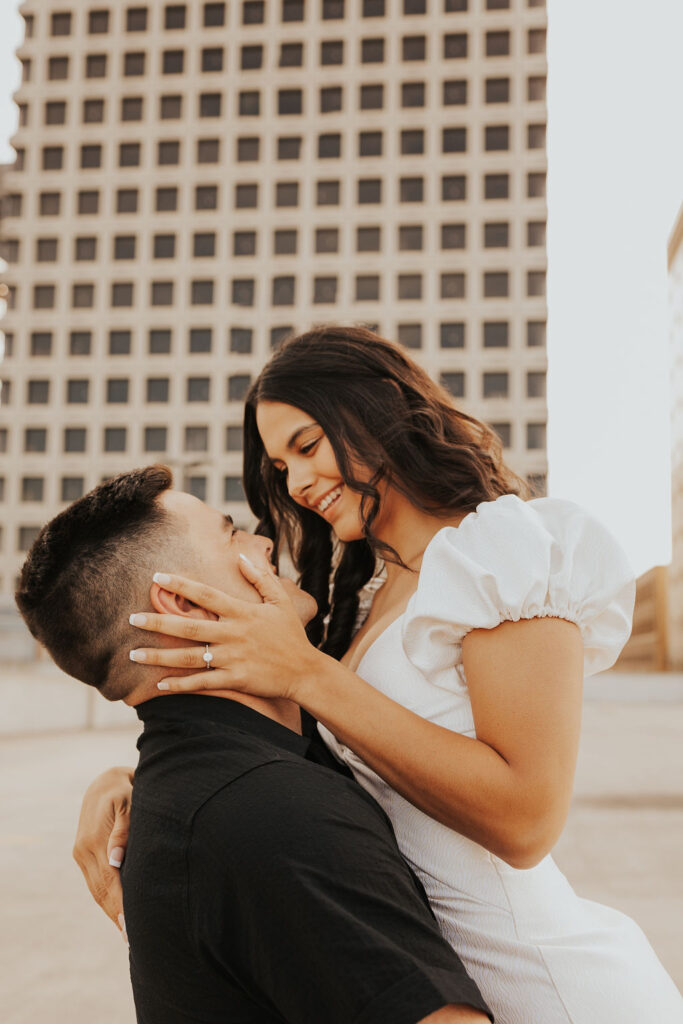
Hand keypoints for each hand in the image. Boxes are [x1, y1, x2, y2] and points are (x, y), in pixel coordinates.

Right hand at [73, 766, 132, 934]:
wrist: (106, 781)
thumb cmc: (125, 790)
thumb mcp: (128, 801)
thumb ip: (124, 828)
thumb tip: (116, 858)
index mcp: (94, 841)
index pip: (108, 881)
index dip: (120, 904)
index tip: (131, 925)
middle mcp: (84, 851)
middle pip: (100, 891)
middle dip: (116, 914)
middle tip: (133, 938)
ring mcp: (81, 854)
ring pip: (96, 890)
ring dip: (110, 911)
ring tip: (127, 933)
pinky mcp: (83, 855)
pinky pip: (94, 883)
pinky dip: (105, 900)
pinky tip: (117, 912)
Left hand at [128, 557, 323, 698]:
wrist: (305, 671)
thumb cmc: (292, 634)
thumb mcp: (281, 601)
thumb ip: (260, 578)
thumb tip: (240, 556)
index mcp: (243, 612)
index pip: (206, 594)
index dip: (181, 585)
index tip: (158, 577)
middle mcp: (234, 634)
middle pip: (189, 627)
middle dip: (158, 623)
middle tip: (131, 619)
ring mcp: (233, 658)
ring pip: (190, 657)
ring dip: (159, 657)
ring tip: (133, 654)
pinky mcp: (236, 680)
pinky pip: (203, 683)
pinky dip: (180, 685)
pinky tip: (159, 685)